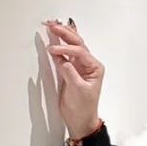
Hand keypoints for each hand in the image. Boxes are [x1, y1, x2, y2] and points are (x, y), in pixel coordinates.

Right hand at [41, 17, 105, 136]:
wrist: (80, 120)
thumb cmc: (83, 108)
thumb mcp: (77, 90)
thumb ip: (69, 73)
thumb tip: (60, 58)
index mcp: (94, 67)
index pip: (79, 52)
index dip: (65, 49)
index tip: (53, 50)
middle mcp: (88, 64)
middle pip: (76, 43)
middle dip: (64, 33)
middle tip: (52, 25)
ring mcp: (79, 66)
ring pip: (71, 46)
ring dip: (62, 35)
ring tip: (51, 26)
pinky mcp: (70, 70)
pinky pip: (65, 54)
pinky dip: (58, 46)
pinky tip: (53, 38)